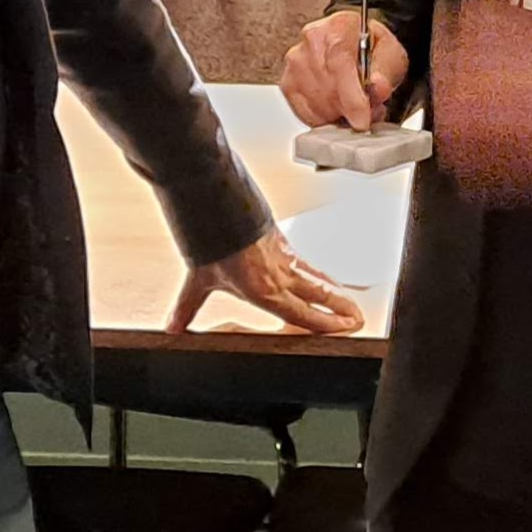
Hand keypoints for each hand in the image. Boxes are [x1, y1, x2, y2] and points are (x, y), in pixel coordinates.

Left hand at [167, 227, 364, 335]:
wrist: (215, 202)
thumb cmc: (210, 241)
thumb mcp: (198, 279)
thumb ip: (187, 306)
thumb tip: (171, 327)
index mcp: (266, 290)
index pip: (304, 313)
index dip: (326, 323)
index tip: (346, 328)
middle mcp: (280, 274)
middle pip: (320, 295)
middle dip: (341, 309)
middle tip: (359, 319)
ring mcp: (284, 256)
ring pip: (317, 277)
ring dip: (335, 291)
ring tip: (351, 301)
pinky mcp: (281, 241)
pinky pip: (306, 262)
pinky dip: (318, 272)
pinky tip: (320, 274)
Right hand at [280, 10, 410, 131]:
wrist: (352, 43)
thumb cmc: (370, 48)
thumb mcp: (391, 54)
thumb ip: (386, 71)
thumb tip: (378, 88)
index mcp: (338, 27)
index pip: (340, 63)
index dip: (352, 98)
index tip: (362, 121)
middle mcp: (311, 42)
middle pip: (328, 89)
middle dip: (350, 110)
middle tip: (368, 111)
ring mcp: (296, 62)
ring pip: (316, 105)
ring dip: (338, 115)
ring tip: (352, 106)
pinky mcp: (288, 83)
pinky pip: (305, 113)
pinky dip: (323, 118)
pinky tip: (336, 108)